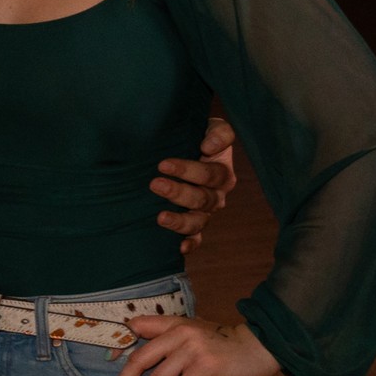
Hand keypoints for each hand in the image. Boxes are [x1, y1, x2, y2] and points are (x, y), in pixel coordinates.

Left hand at [110, 313, 279, 375]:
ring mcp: (193, 349)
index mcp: (175, 323)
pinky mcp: (206, 366)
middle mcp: (181, 333)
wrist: (257, 347)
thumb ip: (170, 336)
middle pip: (141, 358)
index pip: (138, 328)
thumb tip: (139, 352)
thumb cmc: (222, 343)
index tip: (108, 361)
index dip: (120, 344)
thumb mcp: (194, 331)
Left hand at [152, 115, 238, 254]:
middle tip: (155, 184)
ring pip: (198, 221)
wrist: (186, 149)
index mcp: (221, 173)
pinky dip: (191, 244)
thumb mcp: (211, 127)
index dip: (188, 170)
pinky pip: (197, 238)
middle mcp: (216, 195)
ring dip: (180, 221)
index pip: (209, 174)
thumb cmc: (197, 137)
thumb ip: (218, 133)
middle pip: (201, 199)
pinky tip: (179, 248)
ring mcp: (205, 212)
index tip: (163, 164)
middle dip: (178, 192)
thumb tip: (210, 146)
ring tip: (159, 217)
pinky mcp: (195, 226)